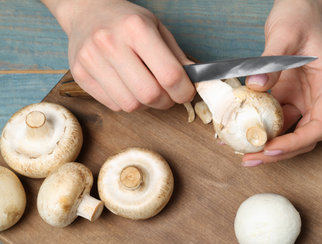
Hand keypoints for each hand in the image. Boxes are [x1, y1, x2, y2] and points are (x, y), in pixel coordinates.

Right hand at [42, 0, 194, 111]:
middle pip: (149, 94)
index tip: (187, 93)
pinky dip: (127, 102)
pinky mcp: (79, 74)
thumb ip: (176, 56)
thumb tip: (194, 81)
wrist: (87, 11)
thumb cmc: (127, 21)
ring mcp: (91, 59)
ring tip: (146, 90)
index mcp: (136, 28)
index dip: (184, 91)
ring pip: (130, 105)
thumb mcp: (157, 28)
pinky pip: (113, 105)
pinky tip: (128, 87)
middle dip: (165, 102)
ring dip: (146, 105)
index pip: (169, 74)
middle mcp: (110, 43)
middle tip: (168, 96)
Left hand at [242, 0, 321, 165]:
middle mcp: (319, 97)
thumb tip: (255, 88)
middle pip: (305, 136)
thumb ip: (271, 62)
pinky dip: (262, 127)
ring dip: (269, 144)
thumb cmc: (298, 15)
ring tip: (244, 152)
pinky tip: (243, 131)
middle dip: (279, 152)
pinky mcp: (289, 95)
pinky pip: (277, 118)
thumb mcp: (284, 35)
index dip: (297, 143)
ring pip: (291, 132)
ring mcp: (304, 98)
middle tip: (250, 159)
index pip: (320, 126)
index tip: (271, 148)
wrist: (298, 6)